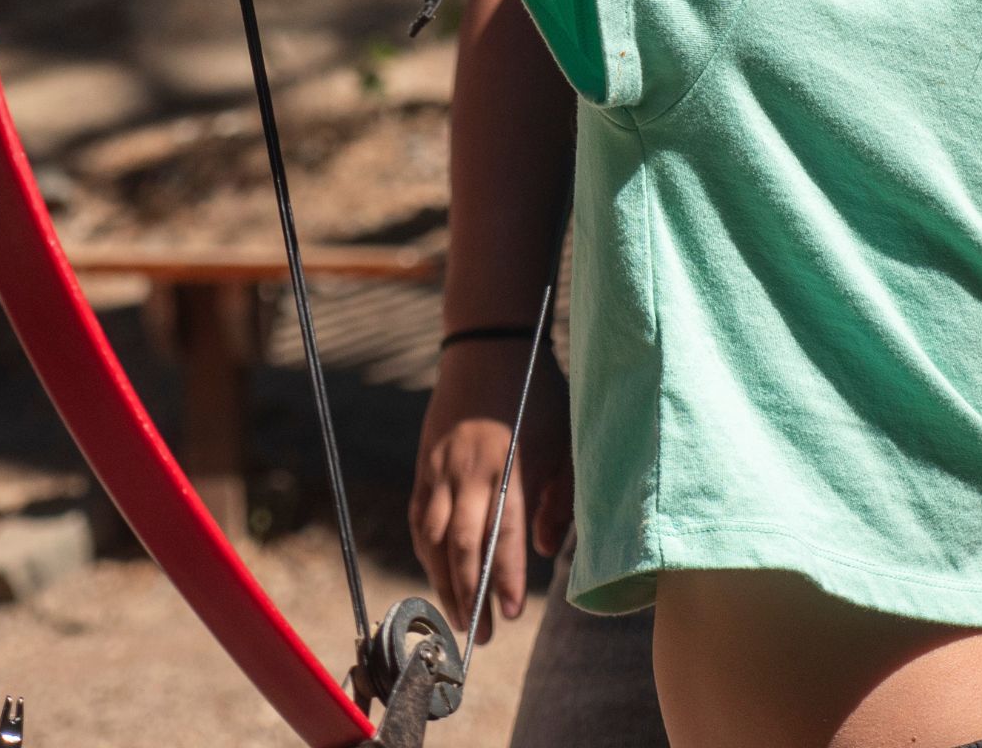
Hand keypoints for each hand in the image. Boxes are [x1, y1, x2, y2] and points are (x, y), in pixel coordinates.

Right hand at [407, 340, 571, 646]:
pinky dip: (424, 549)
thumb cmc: (537, 394)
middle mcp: (468, 470)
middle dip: (469, 595)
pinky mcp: (424, 462)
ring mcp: (440, 466)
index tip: (510, 615)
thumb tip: (546, 551)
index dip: (504, 578)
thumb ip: (558, 499)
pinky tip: (435, 571)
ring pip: (431, 536)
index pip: (503, 534)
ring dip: (442, 580)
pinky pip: (418, 515)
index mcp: (508, 465)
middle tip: (480, 635)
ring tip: (456, 614)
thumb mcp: (564, 441)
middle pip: (460, 545)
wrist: (487, 346)